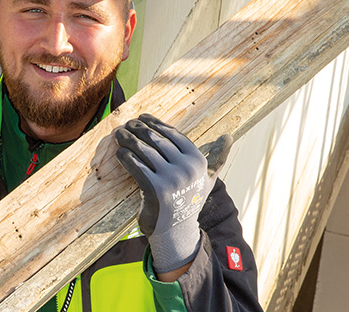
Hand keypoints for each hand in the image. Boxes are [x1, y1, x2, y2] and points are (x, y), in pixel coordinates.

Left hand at [114, 114, 231, 272]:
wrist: (177, 231)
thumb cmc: (190, 200)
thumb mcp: (208, 179)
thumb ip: (218, 158)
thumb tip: (229, 136)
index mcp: (199, 161)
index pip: (173, 134)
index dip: (155, 123)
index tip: (142, 117)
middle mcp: (187, 168)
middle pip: (157, 140)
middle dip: (138, 129)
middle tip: (126, 124)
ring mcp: (172, 179)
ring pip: (144, 150)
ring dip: (128, 139)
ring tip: (119, 134)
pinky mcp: (155, 189)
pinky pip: (136, 166)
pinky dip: (125, 157)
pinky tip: (120, 152)